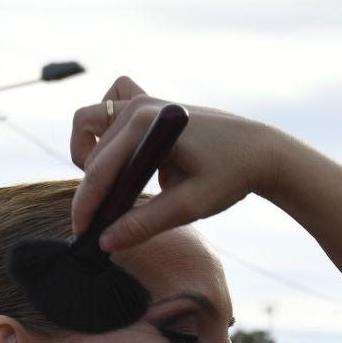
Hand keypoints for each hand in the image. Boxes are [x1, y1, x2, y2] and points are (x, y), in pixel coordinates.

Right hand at [68, 76, 288, 252]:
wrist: (260, 151)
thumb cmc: (230, 175)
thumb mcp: (189, 205)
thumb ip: (145, 224)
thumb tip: (106, 242)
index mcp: (147, 125)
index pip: (99, 170)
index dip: (86, 206)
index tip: (81, 234)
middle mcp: (140, 105)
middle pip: (92, 152)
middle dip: (93, 189)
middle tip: (105, 222)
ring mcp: (143, 100)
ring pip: (90, 123)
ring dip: (91, 154)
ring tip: (114, 186)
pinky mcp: (150, 103)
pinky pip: (110, 106)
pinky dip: (106, 129)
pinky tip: (125, 156)